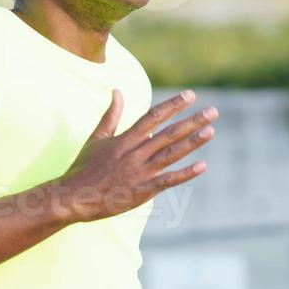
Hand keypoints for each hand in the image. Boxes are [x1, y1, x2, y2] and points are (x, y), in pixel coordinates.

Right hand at [52, 88, 215, 222]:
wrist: (75, 197)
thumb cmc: (85, 167)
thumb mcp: (97, 138)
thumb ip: (111, 114)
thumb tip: (117, 91)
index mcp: (126, 139)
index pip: (153, 117)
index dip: (173, 105)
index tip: (191, 95)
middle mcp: (135, 153)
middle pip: (169, 134)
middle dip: (192, 121)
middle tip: (213, 112)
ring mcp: (140, 172)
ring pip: (171, 154)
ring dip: (192, 142)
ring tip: (211, 131)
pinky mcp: (143, 190)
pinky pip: (168, 180)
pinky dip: (185, 173)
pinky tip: (202, 166)